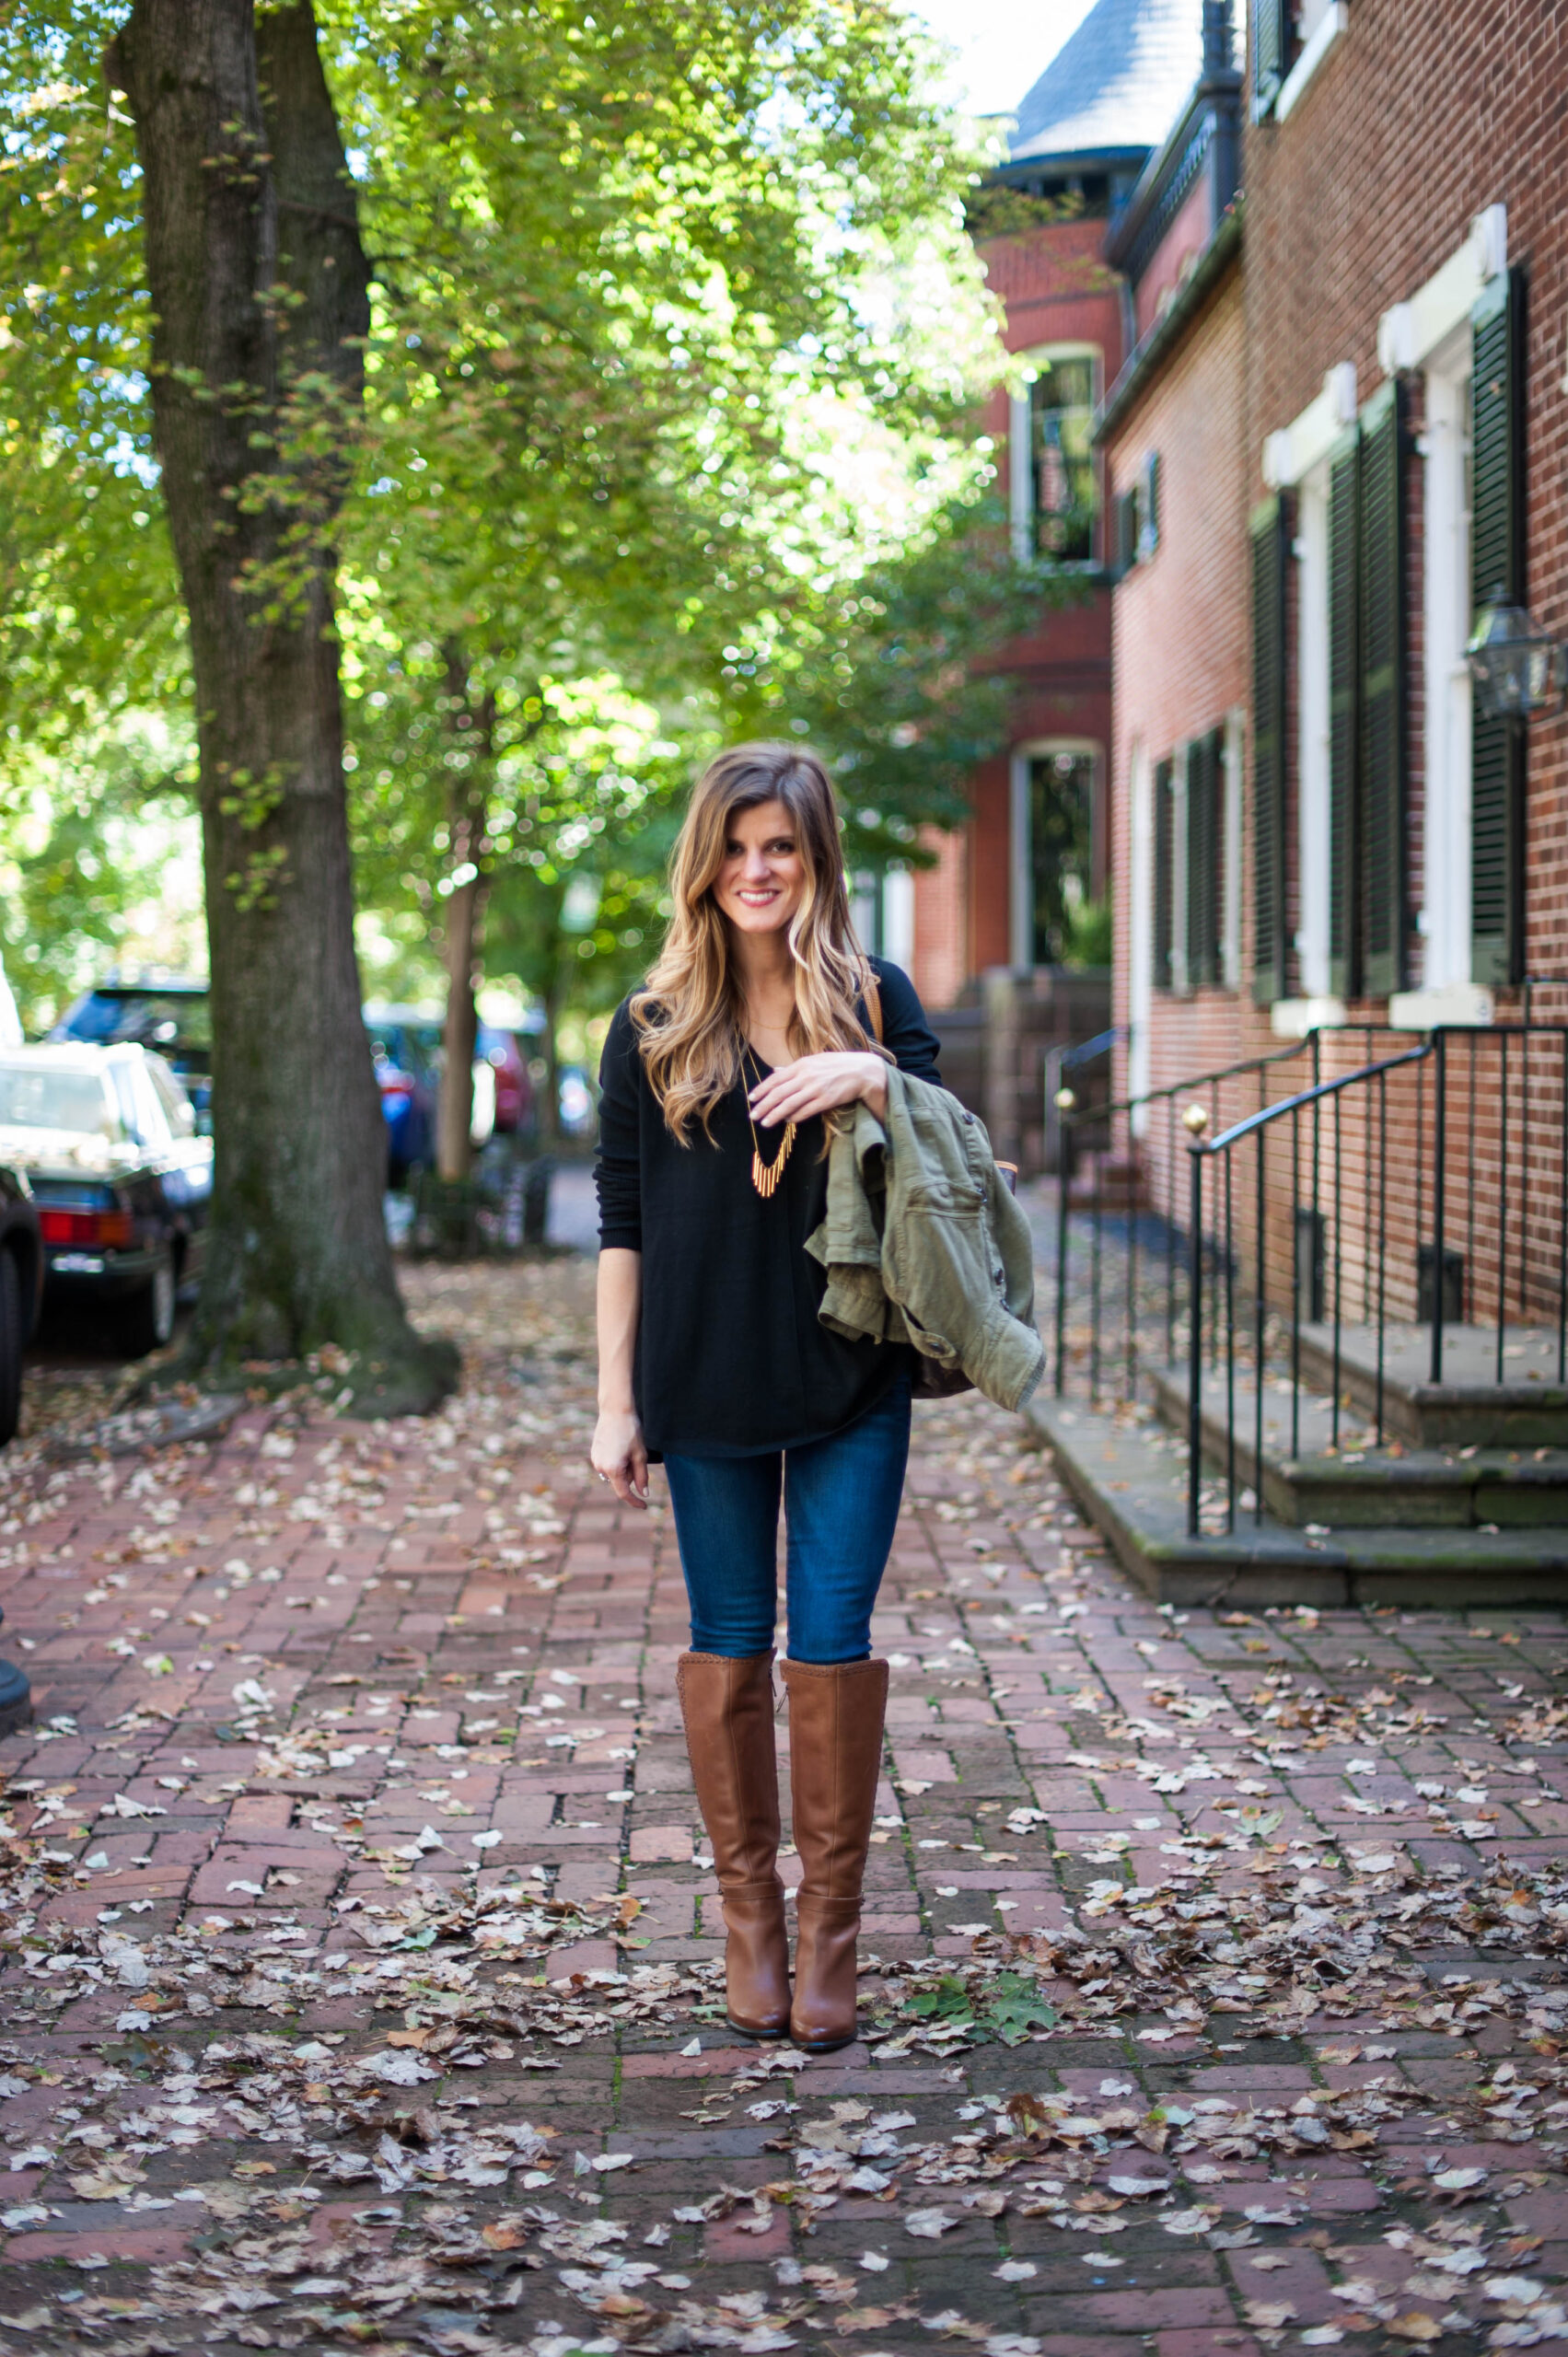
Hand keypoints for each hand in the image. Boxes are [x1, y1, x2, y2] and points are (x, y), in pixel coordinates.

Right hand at [591, 1408, 648, 1508]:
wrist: (615, 1411)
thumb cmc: (630, 1431)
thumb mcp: (640, 1455)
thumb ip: (642, 1477)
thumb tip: (643, 1493)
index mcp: (613, 1469)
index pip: (624, 1493)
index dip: (635, 1501)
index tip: (644, 1505)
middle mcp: (600, 1467)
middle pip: (621, 1482)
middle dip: (631, 1475)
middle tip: (637, 1456)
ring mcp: (595, 1460)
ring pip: (614, 1474)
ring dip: (624, 1469)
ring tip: (628, 1448)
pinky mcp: (594, 1454)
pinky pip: (608, 1466)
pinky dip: (617, 1462)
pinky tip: (621, 1446)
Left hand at [747, 1050, 887, 1128]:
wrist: (862, 1071)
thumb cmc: (838, 1064)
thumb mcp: (814, 1060)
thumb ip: (794, 1067)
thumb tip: (776, 1070)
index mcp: (802, 1065)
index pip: (776, 1079)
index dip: (762, 1090)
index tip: (752, 1099)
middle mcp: (807, 1076)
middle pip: (779, 1093)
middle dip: (764, 1106)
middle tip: (753, 1116)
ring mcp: (816, 1089)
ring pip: (790, 1104)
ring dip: (775, 1115)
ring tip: (765, 1123)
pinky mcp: (826, 1101)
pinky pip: (806, 1111)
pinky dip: (795, 1117)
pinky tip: (787, 1121)